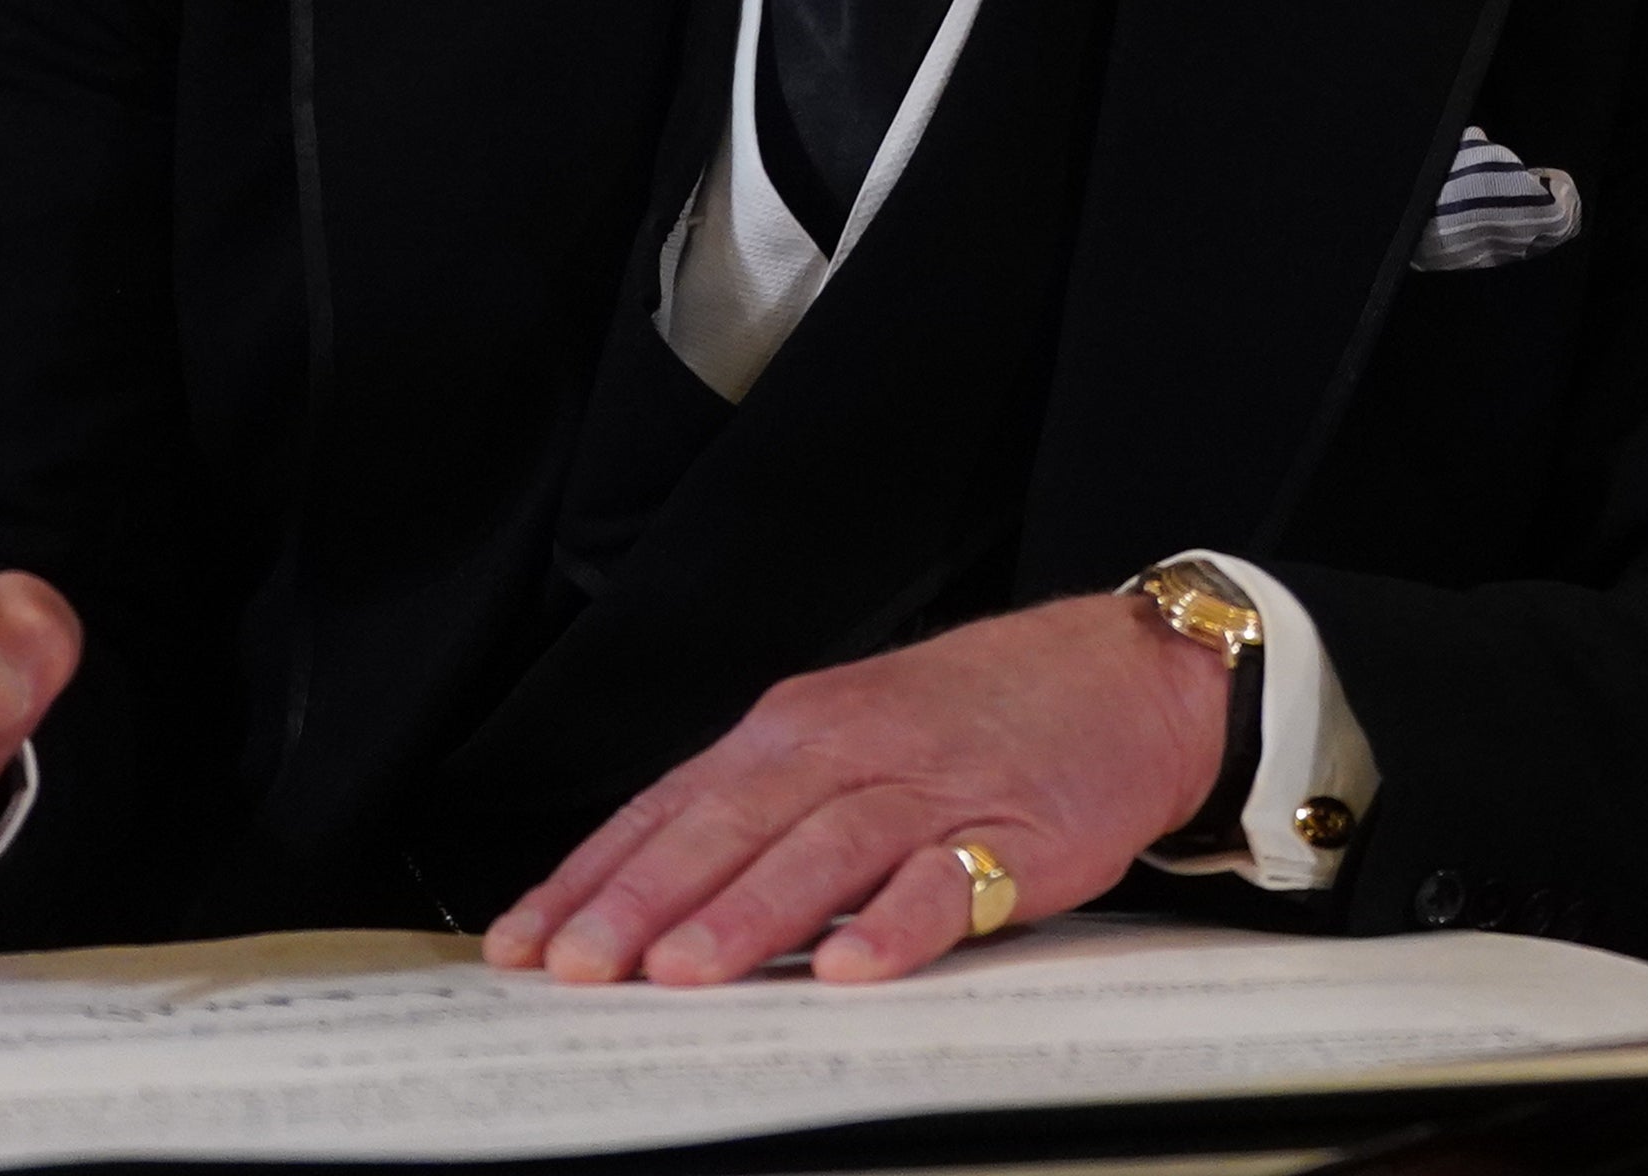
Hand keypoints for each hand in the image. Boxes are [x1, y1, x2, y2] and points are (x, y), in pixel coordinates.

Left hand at [491, 589, 1228, 988]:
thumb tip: (641, 900)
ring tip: (684, 972)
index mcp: (794, 731)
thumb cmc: (973, 718)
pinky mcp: (1014, 834)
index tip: (523, 942)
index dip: (592, 876)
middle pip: (728, 827)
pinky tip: (854, 966)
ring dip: (748, 912)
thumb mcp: (847, 737)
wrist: (1124, 674)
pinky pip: (949, 882)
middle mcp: (848, 749)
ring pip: (821, 850)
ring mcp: (930, 790)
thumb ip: (757, 811)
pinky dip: (898, 923)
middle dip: (642, 901)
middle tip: (577, 967)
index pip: (669, 807)